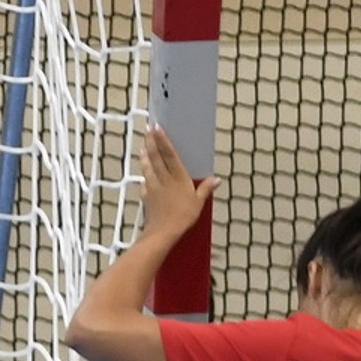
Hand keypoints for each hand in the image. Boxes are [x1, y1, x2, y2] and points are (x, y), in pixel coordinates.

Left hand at [138, 124, 215, 239]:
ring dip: (145, 156)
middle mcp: (163, 179)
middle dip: (151, 142)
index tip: (157, 128)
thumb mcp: (198, 202)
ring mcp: (152, 186)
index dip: (163, 140)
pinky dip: (144, 174)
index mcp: (178, 177)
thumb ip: (205, 189)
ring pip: (147, 167)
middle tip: (148, 130)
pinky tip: (144, 173)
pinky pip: (145, 181)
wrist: (162, 232)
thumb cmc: (183, 217)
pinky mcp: (145, 196)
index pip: (169, 154)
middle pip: (155, 156)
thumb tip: (216, 179)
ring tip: (143, 147)